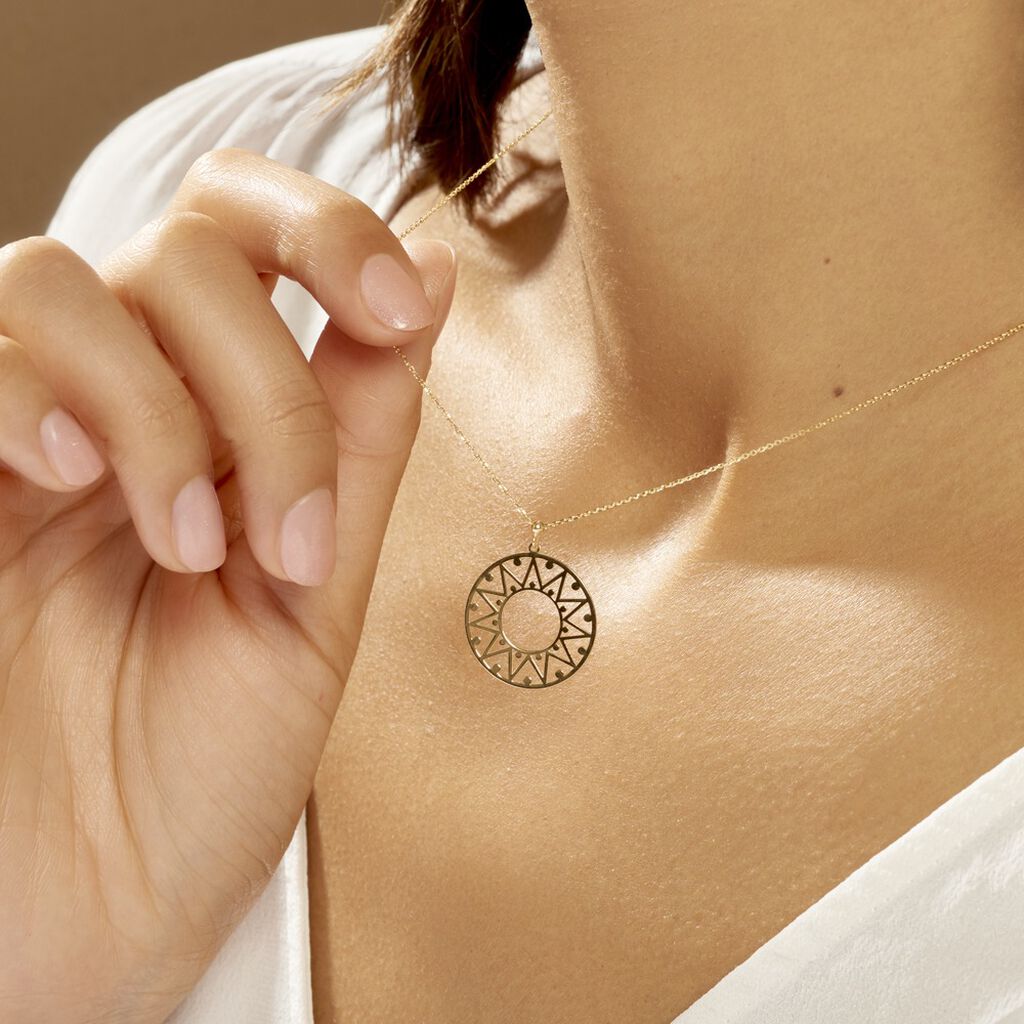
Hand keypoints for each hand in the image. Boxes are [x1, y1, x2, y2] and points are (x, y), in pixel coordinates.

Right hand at [0, 149, 455, 1022]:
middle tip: (283, 540)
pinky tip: (72, 484)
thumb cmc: (202, 765)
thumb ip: (362, 428)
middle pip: (188, 249)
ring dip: (158, 407)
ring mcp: (12, 431)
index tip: (402, 304)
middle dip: (265, 381)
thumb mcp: (317, 589)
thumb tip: (438, 270)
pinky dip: (33, 392)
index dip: (329, 231)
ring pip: (66, 279)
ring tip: (184, 545)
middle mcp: (114, 404)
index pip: (250, 234)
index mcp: (216, 424)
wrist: (90, 903)